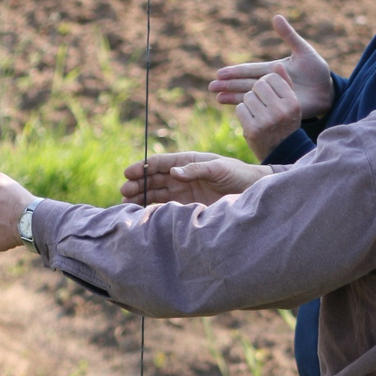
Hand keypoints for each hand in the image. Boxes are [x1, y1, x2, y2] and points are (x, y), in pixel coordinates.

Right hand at [121, 151, 266, 206]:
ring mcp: (183, 191)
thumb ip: (196, 169)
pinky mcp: (187, 206)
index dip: (143, 167)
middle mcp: (181, 175)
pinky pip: (165, 207)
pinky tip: (141, 214)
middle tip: (124, 192)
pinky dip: (152, 209)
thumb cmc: (236, 174)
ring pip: (156, 193)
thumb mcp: (218, 168)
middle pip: (153, 178)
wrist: (251, 191)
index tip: (128, 173)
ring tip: (126, 204)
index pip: (160, 162)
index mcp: (186, 161)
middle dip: (137, 184)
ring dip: (141, 198)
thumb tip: (174, 172)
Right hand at [210, 15, 332, 120]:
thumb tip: (276, 17)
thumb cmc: (317, 71)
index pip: (250, 70)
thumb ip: (289, 36)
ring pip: (250, 97)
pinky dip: (250, 109)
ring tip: (217, 98)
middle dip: (228, 85)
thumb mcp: (303, 51)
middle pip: (245, 84)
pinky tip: (237, 110)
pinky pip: (263, 109)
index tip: (220, 73)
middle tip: (211, 87)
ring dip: (234, 97)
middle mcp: (270, 84)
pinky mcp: (280, 108)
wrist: (328, 90)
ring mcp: (274, 97)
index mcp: (272, 70)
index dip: (235, 71)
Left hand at [235, 67, 301, 160]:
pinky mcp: (253, 129)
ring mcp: (266, 121)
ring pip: (247, 96)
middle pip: (258, 85)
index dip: (266, 83)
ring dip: (249, 104)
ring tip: (257, 115)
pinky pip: (240, 108)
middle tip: (260, 105)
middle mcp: (281, 111)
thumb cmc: (286, 124)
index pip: (271, 78)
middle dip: (256, 92)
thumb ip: (285, 84)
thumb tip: (277, 65)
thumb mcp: (291, 105)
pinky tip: (251, 121)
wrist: (281, 152)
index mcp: (292, 102)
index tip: (267, 94)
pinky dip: (242, 113)